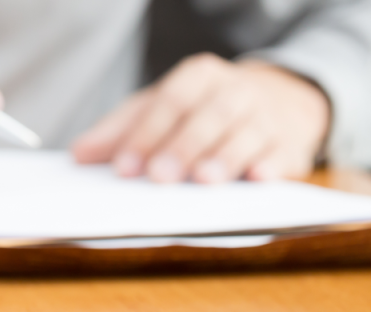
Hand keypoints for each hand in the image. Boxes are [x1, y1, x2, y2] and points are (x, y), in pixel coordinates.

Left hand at [72, 53, 328, 182]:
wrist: (277, 99)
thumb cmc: (202, 109)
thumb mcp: (159, 108)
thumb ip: (120, 131)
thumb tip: (79, 155)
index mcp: (197, 77)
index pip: (168, 104)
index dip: (144, 136)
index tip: (124, 167)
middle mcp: (234, 91)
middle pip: (207, 117)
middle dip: (182, 148)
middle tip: (160, 177)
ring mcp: (266, 116)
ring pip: (246, 133)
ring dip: (224, 158)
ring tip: (204, 180)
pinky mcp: (291, 143)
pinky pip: (282, 153)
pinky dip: (272, 165)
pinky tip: (257, 178)